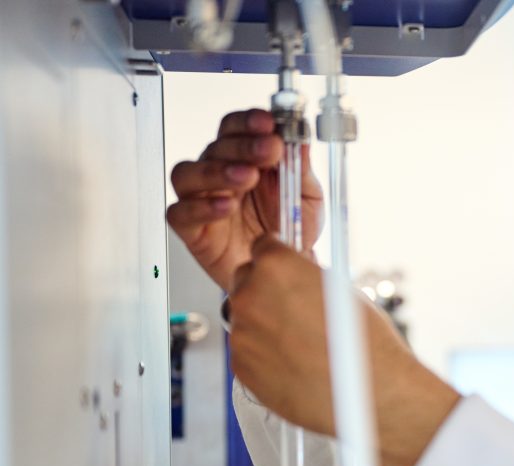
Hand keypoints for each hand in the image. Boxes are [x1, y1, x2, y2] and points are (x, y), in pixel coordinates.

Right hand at [167, 109, 322, 290]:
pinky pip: (181, 212)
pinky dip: (202, 207)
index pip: (236, 128)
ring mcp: (202, 200)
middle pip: (215, 147)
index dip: (247, 121)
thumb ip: (301, 170)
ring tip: (246, 176)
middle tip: (268, 150)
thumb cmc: (290, 230)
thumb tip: (300, 140)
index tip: (267, 123)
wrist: (285, 271)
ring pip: (188, 174)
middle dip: (242, 144)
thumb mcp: (307, 197)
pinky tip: (227, 206)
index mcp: (245, 159)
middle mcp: (219, 174)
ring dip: (216, 171)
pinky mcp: (192, 229)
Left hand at [229, 236, 461, 465]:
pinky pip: (247, 353)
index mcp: (276, 267)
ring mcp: (243, 334)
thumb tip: (296, 278)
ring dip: (265, 326)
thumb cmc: (366, 345)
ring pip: (245, 319)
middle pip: (245, 280)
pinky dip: (264, 356)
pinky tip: (294, 364)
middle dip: (266, 291)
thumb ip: (307, 278)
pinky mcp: (241, 368)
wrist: (371, 394)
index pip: (263, 247)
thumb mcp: (340, 291)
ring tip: (301, 344)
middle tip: (295, 311)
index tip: (287, 273)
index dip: (279, 261)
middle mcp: (252, 296)